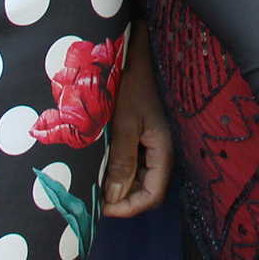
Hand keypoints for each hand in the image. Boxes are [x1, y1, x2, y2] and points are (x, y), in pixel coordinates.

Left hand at [101, 22, 173, 216]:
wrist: (143, 51)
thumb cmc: (135, 84)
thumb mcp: (124, 124)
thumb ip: (122, 162)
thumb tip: (114, 199)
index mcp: (164, 151)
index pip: (152, 196)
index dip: (127, 208)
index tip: (100, 207)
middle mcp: (164, 151)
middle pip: (147, 189)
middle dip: (122, 197)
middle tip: (94, 194)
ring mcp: (157, 142)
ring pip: (141, 176)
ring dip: (120, 181)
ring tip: (95, 177)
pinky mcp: (149, 133)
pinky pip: (138, 160)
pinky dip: (121, 166)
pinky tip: (104, 158)